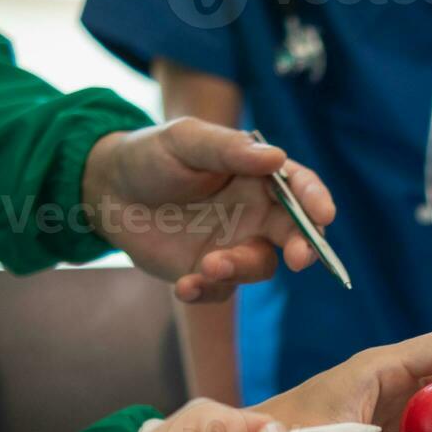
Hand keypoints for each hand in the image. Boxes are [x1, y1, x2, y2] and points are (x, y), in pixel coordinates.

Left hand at [81, 119, 335, 302]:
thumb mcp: (185, 140)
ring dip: (241, 268)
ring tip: (208, 265)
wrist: (107, 192)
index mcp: (258, 177)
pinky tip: (183, 286)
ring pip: (259, 266)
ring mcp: (234, 246)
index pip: (299, 189)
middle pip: (294, 235)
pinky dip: (206, 291)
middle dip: (303, 247)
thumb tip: (277, 158)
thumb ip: (228, 149)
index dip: (316, 201)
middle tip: (299, 258)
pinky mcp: (209, 273)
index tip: (323, 214)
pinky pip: (221, 290)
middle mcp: (255, 214)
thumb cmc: (151, 156)